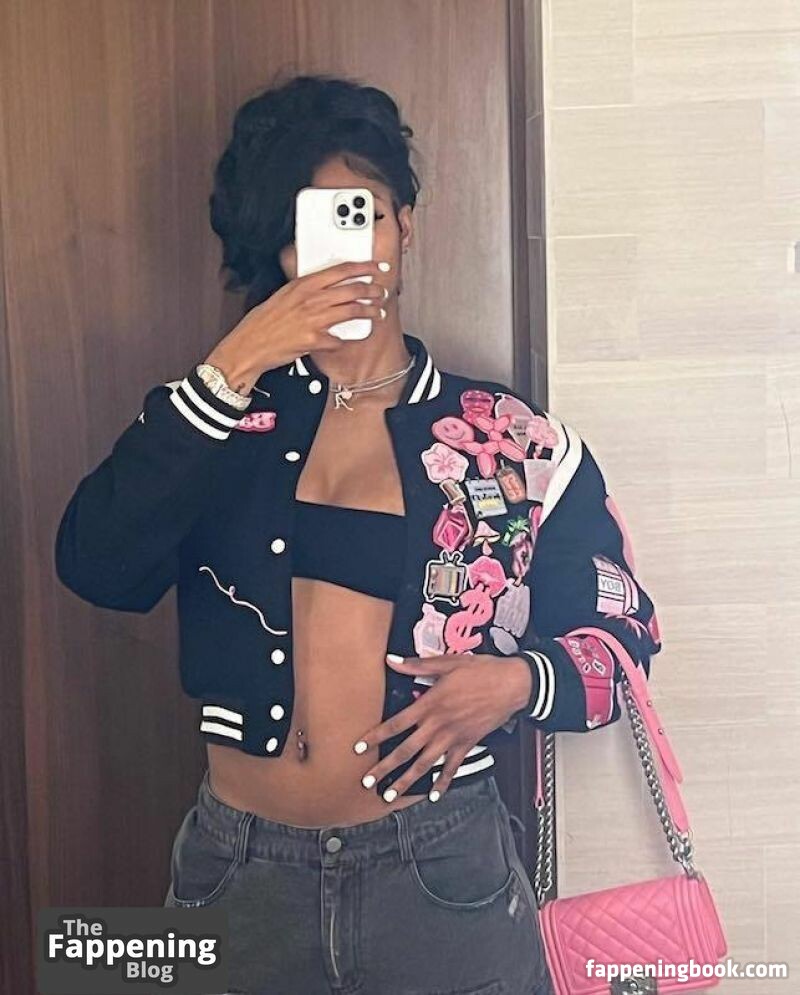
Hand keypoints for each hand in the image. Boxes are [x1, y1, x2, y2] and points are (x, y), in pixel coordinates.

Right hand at [204, 258, 391, 393]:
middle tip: (381, 292)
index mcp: (303, 284)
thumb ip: (305, 289)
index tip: (376, 266)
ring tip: (378, 312)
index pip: (340, 270)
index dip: (363, 267)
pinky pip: (338, 339)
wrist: (250, 345)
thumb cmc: (264, 322)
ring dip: (370, 312)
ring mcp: (313, 319)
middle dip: (373, 290)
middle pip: (352, 289)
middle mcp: (310, 299)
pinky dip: (343, 340)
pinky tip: (344, 340)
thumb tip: (325, 285)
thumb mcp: (284, 296)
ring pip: (353, 310)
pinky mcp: (314, 340)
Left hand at [352, 652, 533, 800]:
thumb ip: (417, 664)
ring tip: (390, 795)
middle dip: (384, 768)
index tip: (359, 748)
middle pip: (405, 750)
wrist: (512, 684)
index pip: (396, 724)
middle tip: (367, 782)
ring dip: (406, 781)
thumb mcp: (447, 662)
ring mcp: (453, 737)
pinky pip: (452, 768)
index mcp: (430, 704)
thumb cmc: (481, 671)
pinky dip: (442, 782)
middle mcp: (438, 725)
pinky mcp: (468, 744)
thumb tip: (392, 660)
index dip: (376, 736)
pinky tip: (433, 795)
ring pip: (425, 764)